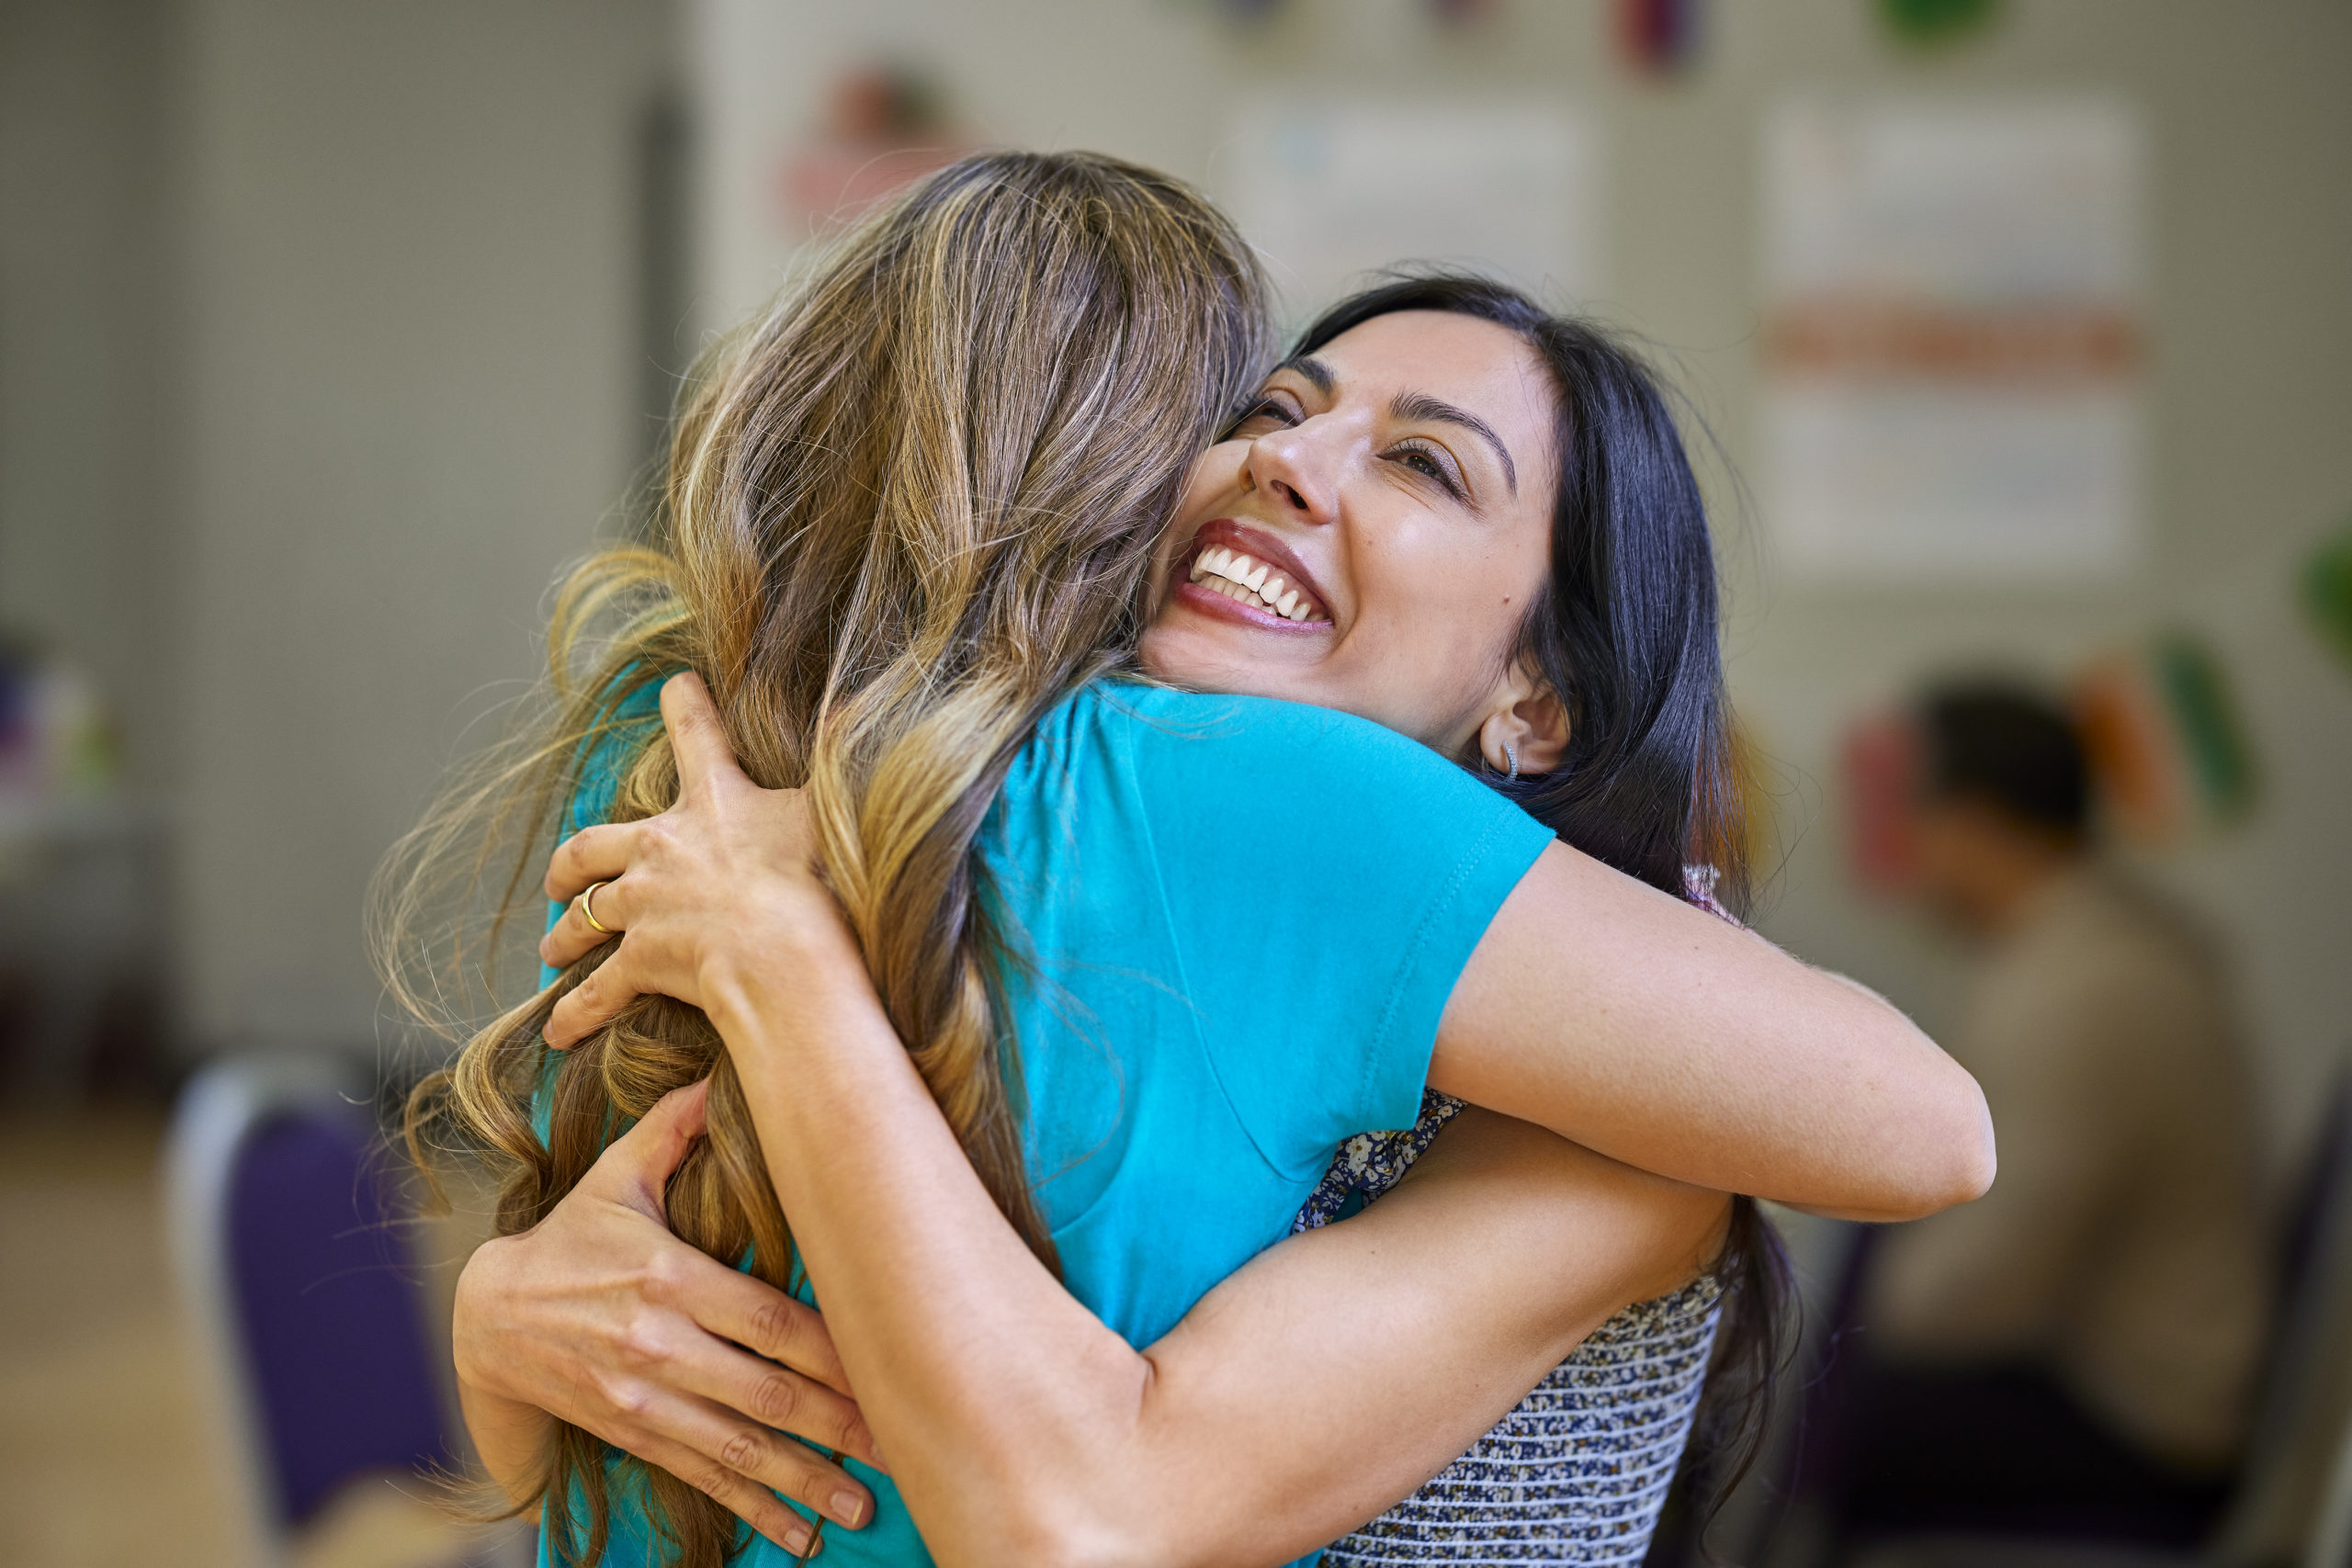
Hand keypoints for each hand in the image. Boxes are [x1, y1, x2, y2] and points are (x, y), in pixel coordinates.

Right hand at [453, 1080, 883, 1554]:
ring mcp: (645, 1399)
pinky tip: (800, 1534)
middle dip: (838, 1427)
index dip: (834, 1352)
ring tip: (864, 1506)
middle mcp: (660, 1346)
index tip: (891, 1368)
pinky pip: (702, 1479)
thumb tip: (719, 1073)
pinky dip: (753, 1511)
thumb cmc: (569, 1239)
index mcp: (671, 1278)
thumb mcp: (614, 1177)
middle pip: (767, 1394)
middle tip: (902, 1449)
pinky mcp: (633, 1435)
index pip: (770, 1322)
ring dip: (804, 1481)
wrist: (484, 1317)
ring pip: (739, 1449)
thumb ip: (673, 1130)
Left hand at [538, 671, 855, 1047]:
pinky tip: (559, 1031)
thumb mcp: (832, 807)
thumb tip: (856, 704)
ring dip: (565, 934)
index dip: (686, 705)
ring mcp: (645, 904)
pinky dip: (574, 1012)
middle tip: (558, 878)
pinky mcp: (640, 958)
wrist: (782, 952)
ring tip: (554, 950)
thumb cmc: (815, 882)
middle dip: (570, 863)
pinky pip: (597, 991)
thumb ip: (838, 759)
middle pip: (593, 845)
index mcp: (714, 802)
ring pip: (585, 916)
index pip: (698, 734)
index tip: (673, 687)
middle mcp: (663, 847)